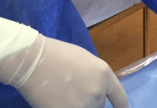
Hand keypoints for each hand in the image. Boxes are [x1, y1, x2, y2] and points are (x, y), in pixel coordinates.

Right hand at [0, 34, 127, 107]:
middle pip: (99, 106)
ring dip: (78, 106)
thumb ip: (94, 77)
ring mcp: (83, 105)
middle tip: (74, 92)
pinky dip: (67, 107)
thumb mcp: (85, 60)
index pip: (119, 97)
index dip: (121, 107)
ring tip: (64, 95)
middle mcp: (98, 92)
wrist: (35, 61)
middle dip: (90, 102)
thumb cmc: (58, 55)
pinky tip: (58, 102)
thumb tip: (95, 91)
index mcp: (104, 74)